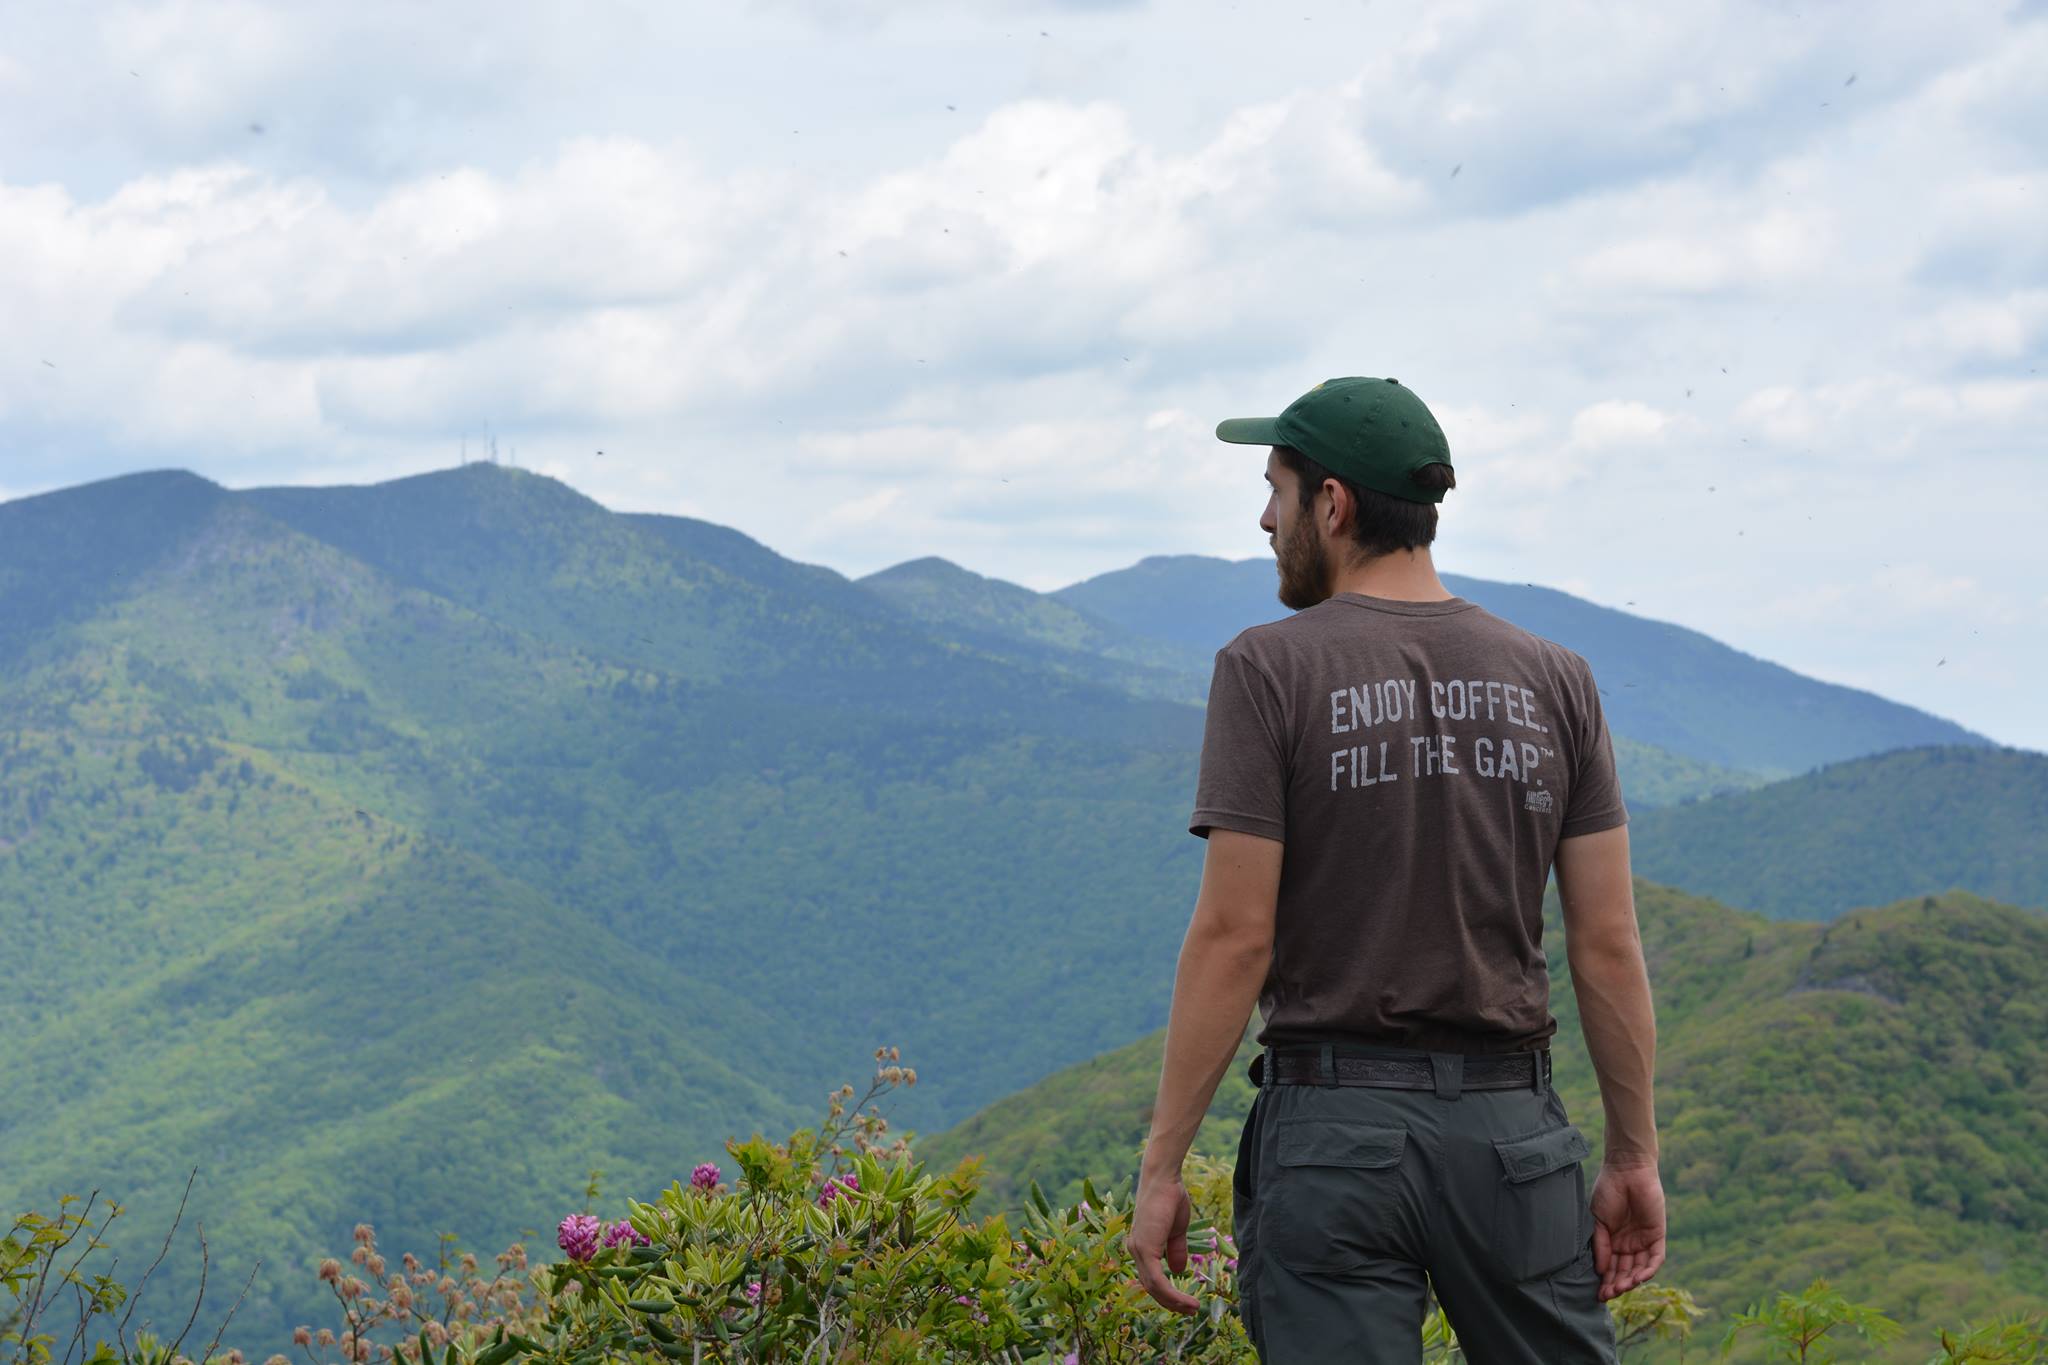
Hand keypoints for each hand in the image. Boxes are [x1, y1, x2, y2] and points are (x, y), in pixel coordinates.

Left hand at [1127, 1168, 1198, 1314]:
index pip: (1152, 1278)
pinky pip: (1158, 1281)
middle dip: (1171, 1303)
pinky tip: (1186, 1300)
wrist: (1164, 1180)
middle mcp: (1135, 1250)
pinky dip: (1172, 1294)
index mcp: (1142, 1246)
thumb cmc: (1170, 1199)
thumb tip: (1179, 1270)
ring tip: (1193, 1308)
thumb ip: (1175, 1250)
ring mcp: (1138, 1250)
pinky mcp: (1145, 1249)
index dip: (1168, 1293)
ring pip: (1154, 1288)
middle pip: (1151, 1287)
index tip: (1186, 1302)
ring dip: (1174, 1302)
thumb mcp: (1176, 1231)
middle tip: (1191, 1311)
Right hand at [1589, 1159, 1665, 1301]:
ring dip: (1631, 1280)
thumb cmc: (1608, 1191)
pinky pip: (1656, 1258)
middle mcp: (1629, 1244)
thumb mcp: (1598, 1220)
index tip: (1598, 1295)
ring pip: (1640, 1268)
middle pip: (1625, 1271)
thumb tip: (1600, 1270)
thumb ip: (1601, 1244)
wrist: (1626, 1170)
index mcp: (1613, 1241)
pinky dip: (1649, 1269)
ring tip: (1621, 1288)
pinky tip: (1639, 1277)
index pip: (1611, 1267)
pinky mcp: (1658, 1235)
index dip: (1605, 1281)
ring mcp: (1643, 1240)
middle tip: (1609, 1295)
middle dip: (1617, 1284)